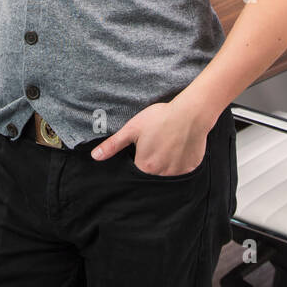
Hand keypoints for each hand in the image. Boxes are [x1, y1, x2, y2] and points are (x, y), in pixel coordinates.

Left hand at [90, 101, 209, 175]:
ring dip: (166, 161)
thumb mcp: (132, 128)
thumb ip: (113, 145)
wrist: (190, 113)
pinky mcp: (191, 167)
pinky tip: (180, 146)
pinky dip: (180, 160)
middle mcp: (162, 174)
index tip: (145, 144)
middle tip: (158, 141)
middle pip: (152, 172)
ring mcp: (178, 172)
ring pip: (167, 171)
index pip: (137, 169)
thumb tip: (95, 157)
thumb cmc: (160, 118)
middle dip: (153, 159)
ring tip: (169, 142)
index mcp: (145, 166)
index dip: (139, 156)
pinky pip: (182, 169)